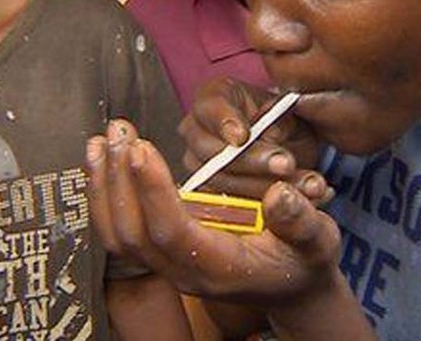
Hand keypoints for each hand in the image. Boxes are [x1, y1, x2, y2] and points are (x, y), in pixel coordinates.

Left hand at [88, 119, 342, 308]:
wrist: (293, 287)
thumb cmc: (305, 260)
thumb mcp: (319, 241)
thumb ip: (302, 220)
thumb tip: (279, 194)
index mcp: (220, 268)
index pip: (171, 232)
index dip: (152, 190)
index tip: (142, 148)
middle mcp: (186, 272)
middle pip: (134, 233)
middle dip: (120, 180)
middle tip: (118, 132)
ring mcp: (170, 266)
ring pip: (119, 234)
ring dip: (105, 185)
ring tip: (101, 141)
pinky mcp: (162, 253)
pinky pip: (122, 229)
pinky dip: (107, 194)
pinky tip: (104, 160)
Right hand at [180, 78, 329, 201]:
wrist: (288, 147)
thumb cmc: (282, 123)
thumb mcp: (290, 114)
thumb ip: (280, 120)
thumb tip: (270, 136)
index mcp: (212, 100)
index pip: (209, 108)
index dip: (224, 122)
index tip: (242, 137)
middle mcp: (196, 131)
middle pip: (212, 151)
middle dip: (252, 161)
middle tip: (285, 165)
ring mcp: (198, 166)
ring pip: (222, 182)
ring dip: (265, 187)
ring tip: (305, 186)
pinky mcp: (208, 195)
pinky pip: (230, 205)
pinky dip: (266, 205)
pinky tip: (296, 202)